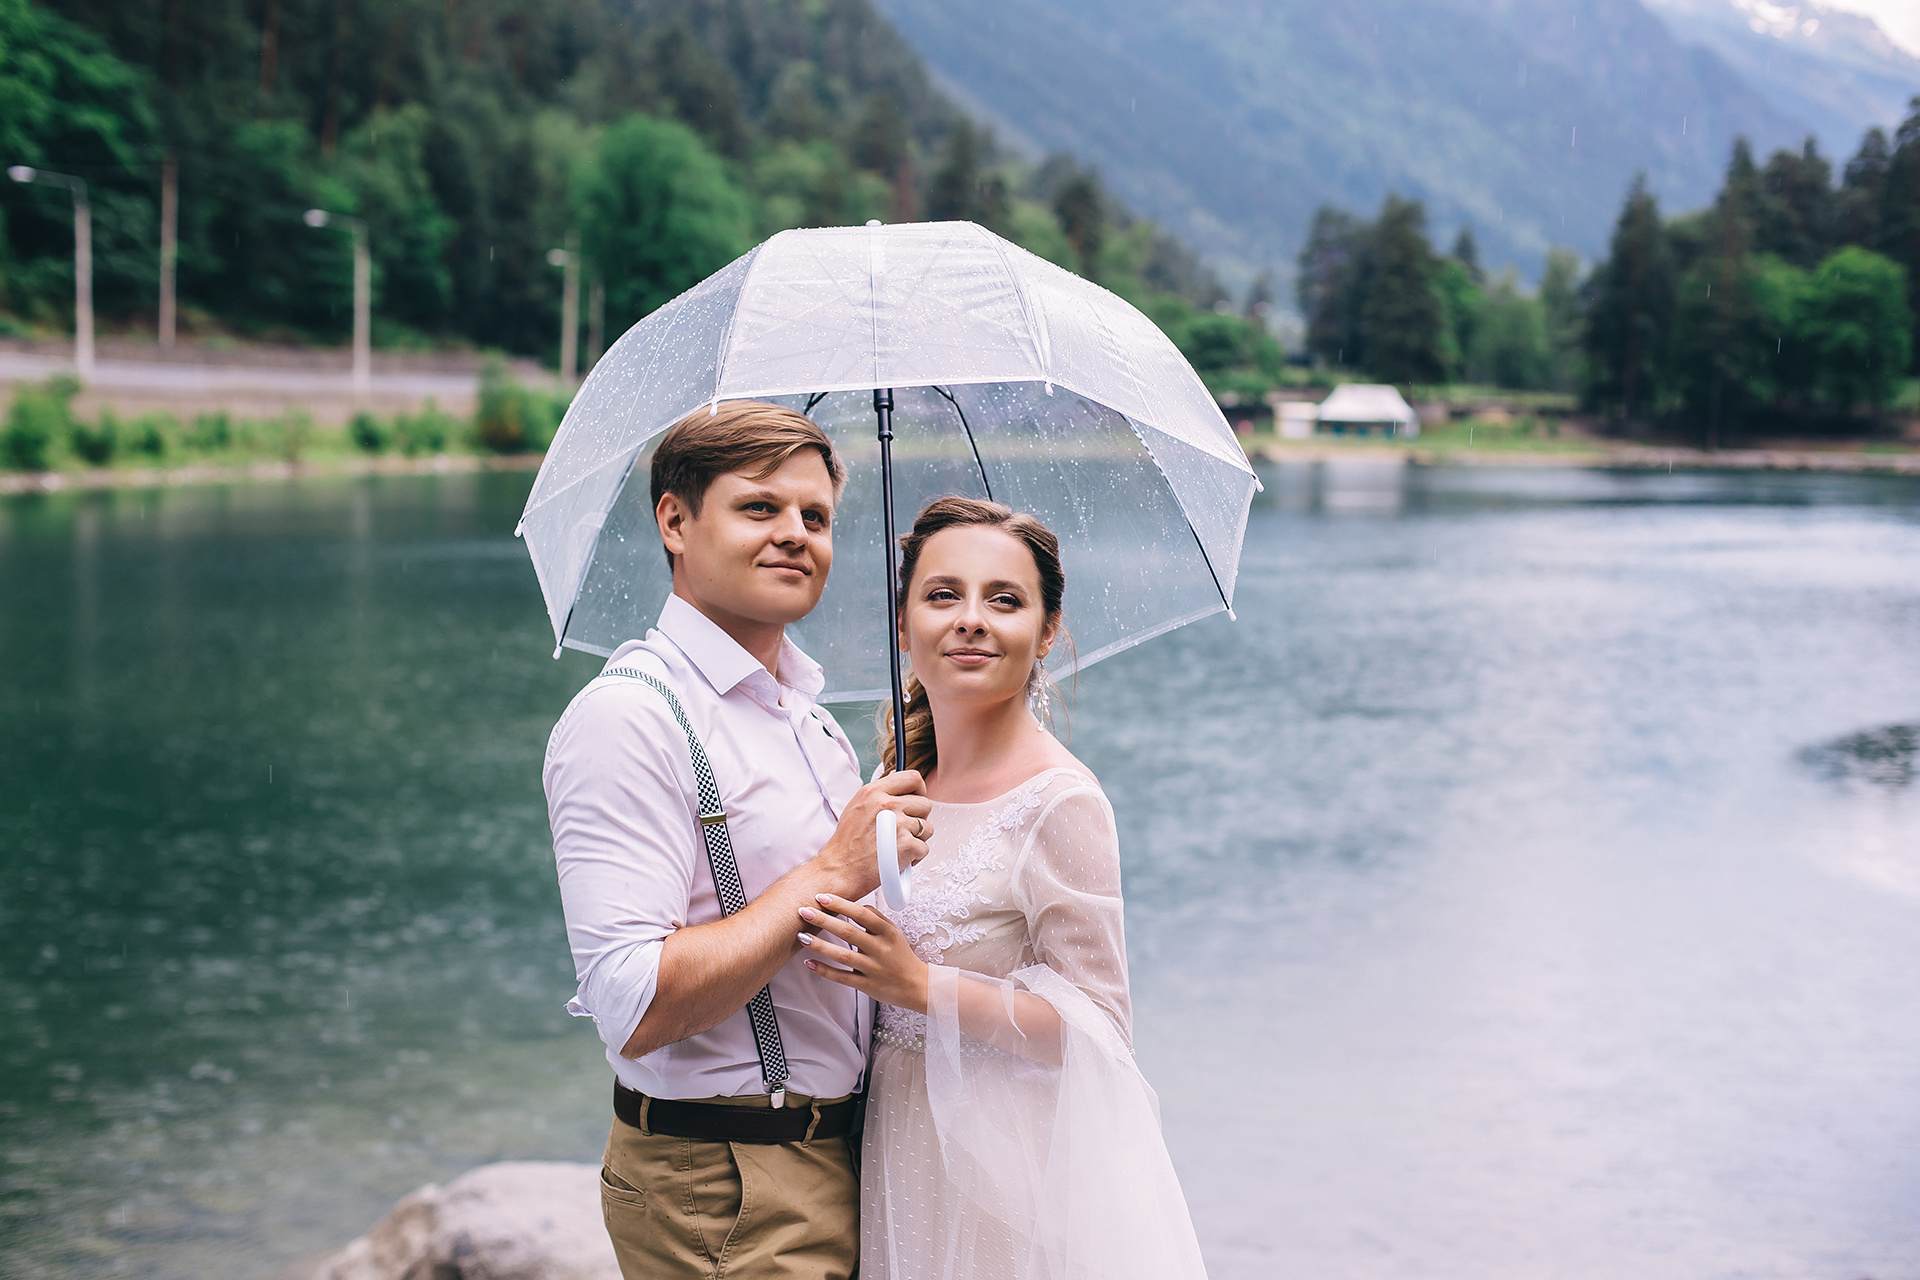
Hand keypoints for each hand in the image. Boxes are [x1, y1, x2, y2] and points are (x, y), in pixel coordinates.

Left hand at [797, 894, 929, 1012]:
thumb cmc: (901, 956)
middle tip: (803, 911)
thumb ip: (875, 918)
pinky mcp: (867, 985)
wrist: (916, 986)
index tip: (822, 896)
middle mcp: (880, 949)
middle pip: (848, 932)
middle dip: (824, 920)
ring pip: (842, 955)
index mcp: (887, 932)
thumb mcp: (894, 932)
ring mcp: (873, 968)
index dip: (841, 904)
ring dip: (820, 945)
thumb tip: (854, 905)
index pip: (862, 914)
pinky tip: (809, 963)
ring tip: (801, 937)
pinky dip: (825, 970)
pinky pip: (842, 978)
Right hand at [811, 771, 932, 900]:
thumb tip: (902, 791)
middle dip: (919, 819)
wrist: (840, 870)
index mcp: (874, 792)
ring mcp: (899, 825)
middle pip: (925, 804)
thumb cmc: (847, 843)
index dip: (920, 789)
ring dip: (917, 839)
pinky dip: (914, 857)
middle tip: (904, 830)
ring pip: (927, 828)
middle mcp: (888, 805)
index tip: (917, 799)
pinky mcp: (907, 845)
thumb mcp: (857, 807)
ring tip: (898, 846)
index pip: (912, 778)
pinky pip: (924, 848)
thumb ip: (880, 796)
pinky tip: (898, 859)